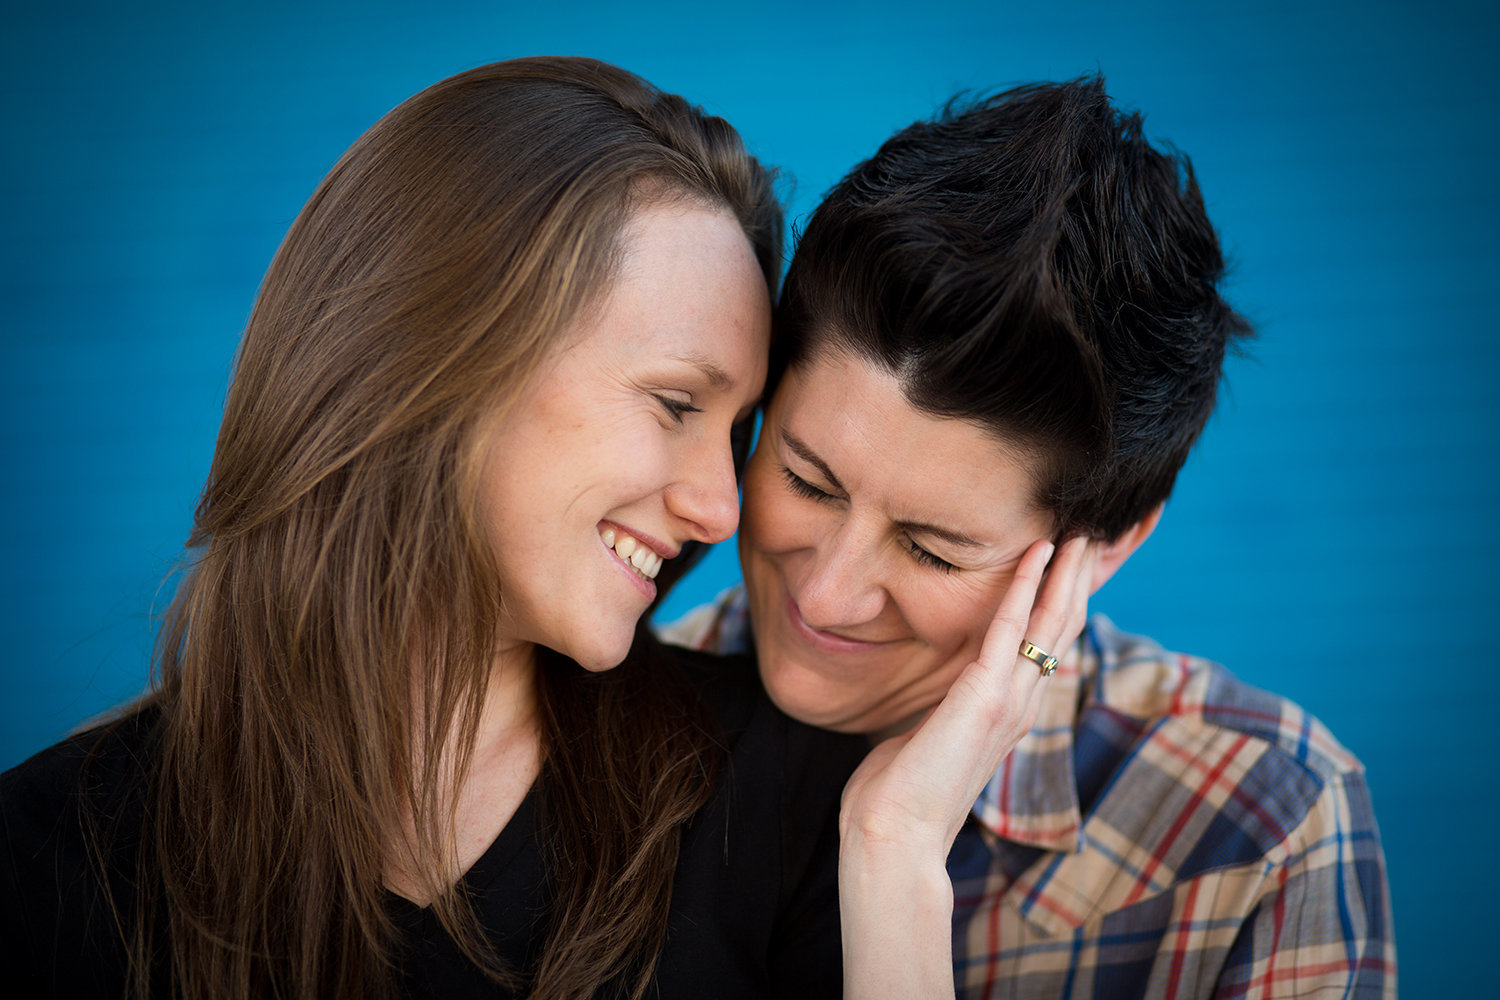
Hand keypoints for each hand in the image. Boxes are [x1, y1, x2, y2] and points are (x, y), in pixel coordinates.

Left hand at [839, 534, 1095, 854]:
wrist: (895, 833)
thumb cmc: (902, 790)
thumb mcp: (931, 733)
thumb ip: (946, 707)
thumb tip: (934, 694)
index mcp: (1012, 711)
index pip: (1049, 645)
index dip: (1064, 601)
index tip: (1072, 561)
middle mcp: (1022, 703)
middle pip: (1064, 628)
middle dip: (1078, 578)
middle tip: (1090, 532)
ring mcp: (1009, 701)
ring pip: (1052, 622)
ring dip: (1065, 572)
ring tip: (1078, 531)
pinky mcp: (986, 698)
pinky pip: (1011, 629)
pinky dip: (1026, 587)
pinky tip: (1037, 553)